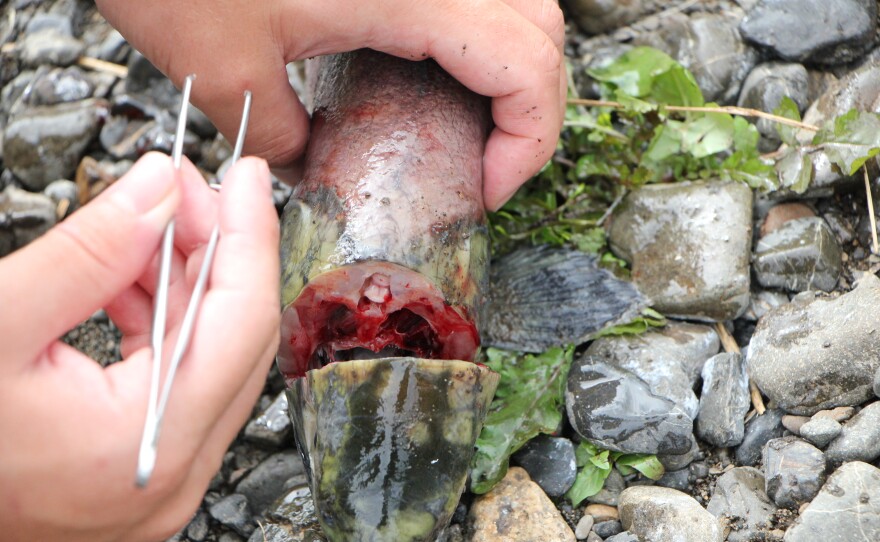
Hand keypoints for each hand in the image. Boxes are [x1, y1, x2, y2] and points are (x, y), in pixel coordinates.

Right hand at [0, 153, 279, 540]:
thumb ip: (88, 252)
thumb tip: (158, 188)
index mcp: (149, 446)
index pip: (243, 321)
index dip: (249, 235)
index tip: (246, 177)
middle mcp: (172, 474)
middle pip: (236, 337)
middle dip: (219, 249)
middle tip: (187, 187)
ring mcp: (159, 477)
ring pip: (209, 354)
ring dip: (187, 278)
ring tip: (155, 220)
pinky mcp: (139, 466)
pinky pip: (175, 377)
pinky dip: (162, 317)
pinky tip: (134, 274)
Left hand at [94, 0, 565, 210]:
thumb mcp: (222, 67)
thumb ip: (279, 136)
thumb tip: (304, 167)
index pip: (527, 68)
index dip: (529, 142)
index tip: (489, 190)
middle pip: (543, 31)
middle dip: (533, 111)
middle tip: (490, 166)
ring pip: (518, 4)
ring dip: (513, 68)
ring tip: (472, 125)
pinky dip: (479, 36)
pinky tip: (432, 69)